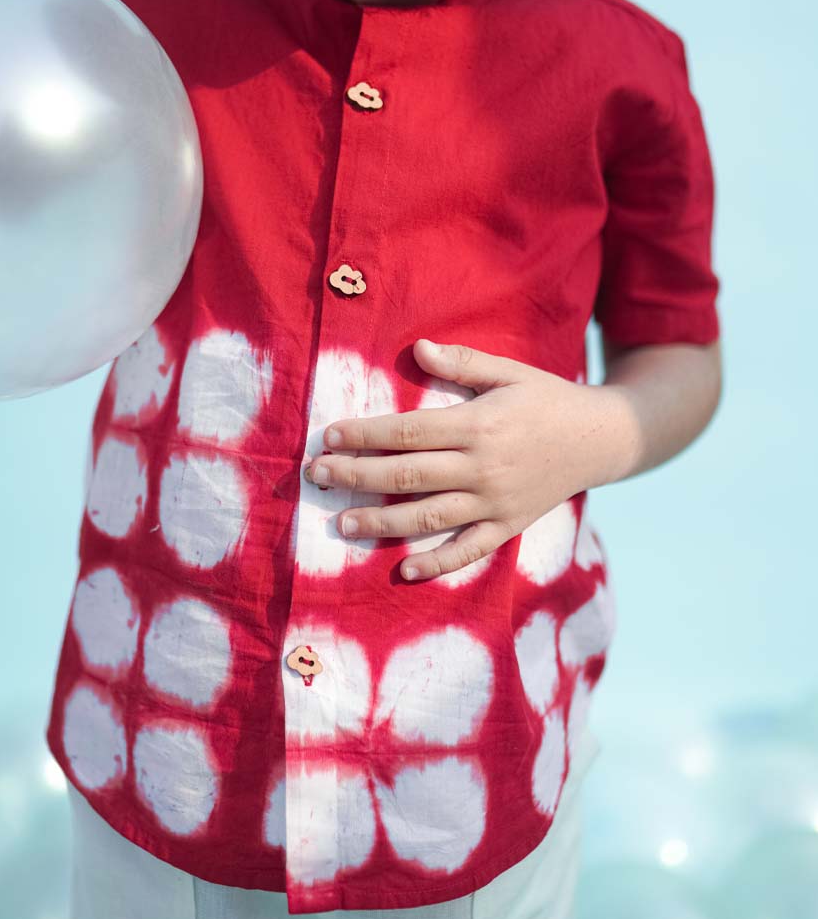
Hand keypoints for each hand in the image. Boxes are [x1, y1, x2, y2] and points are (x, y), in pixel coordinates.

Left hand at [302, 338, 616, 581]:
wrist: (602, 438)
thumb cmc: (547, 398)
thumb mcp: (509, 371)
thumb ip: (462, 362)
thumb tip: (416, 347)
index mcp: (477, 425)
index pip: (407, 431)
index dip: (365, 435)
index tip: (329, 436)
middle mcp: (482, 467)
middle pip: (407, 475)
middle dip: (357, 476)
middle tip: (317, 476)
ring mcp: (494, 503)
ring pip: (427, 517)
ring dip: (381, 523)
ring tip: (342, 524)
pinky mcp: (508, 527)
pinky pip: (468, 550)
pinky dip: (436, 564)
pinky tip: (403, 571)